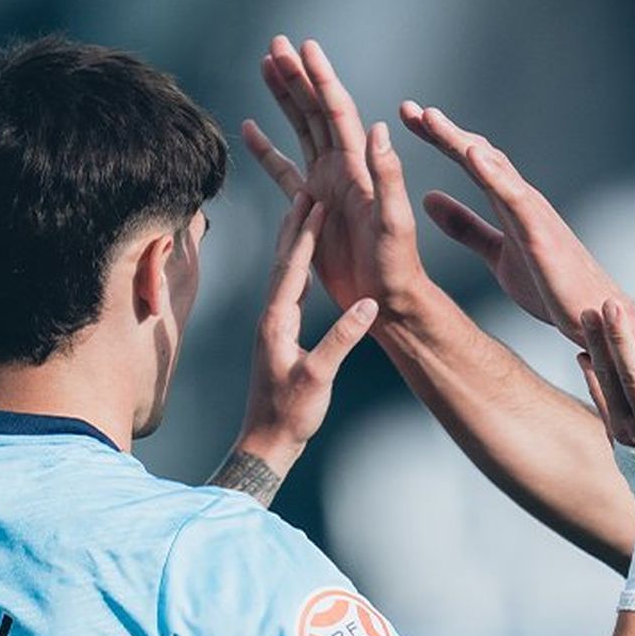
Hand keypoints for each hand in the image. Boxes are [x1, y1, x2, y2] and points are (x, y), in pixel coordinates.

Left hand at [233, 193, 378, 471]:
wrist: (266, 443)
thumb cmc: (290, 415)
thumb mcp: (319, 377)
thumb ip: (342, 339)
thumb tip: (368, 304)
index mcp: (277, 322)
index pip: (292, 268)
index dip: (305, 234)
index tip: (316, 203)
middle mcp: (270, 318)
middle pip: (282, 261)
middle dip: (294, 226)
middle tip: (305, 192)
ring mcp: (272, 327)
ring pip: (283, 273)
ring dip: (293, 242)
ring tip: (303, 215)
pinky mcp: (278, 337)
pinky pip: (287, 291)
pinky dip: (296, 267)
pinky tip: (304, 264)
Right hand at [242, 36, 429, 313]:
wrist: (387, 299)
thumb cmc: (396, 266)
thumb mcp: (394, 222)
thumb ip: (387, 177)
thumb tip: (379, 129)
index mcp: (359, 168)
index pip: (337, 112)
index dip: (321, 78)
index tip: (304, 47)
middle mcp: (343, 169)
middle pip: (315, 111)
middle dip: (296, 76)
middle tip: (276, 43)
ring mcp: (326, 185)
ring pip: (300, 130)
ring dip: (284, 99)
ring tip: (265, 65)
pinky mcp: (311, 207)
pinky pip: (283, 171)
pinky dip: (266, 149)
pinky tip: (249, 128)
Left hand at [399, 102, 634, 349]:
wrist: (592, 315)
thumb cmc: (552, 286)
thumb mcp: (497, 255)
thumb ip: (466, 227)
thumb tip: (427, 199)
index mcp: (508, 204)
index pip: (470, 162)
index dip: (440, 139)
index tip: (409, 118)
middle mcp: (521, 198)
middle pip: (478, 154)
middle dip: (443, 131)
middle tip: (406, 108)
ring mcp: (533, 212)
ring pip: (494, 167)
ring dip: (461, 141)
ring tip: (431, 118)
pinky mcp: (541, 232)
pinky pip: (515, 197)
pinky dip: (494, 173)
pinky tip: (472, 154)